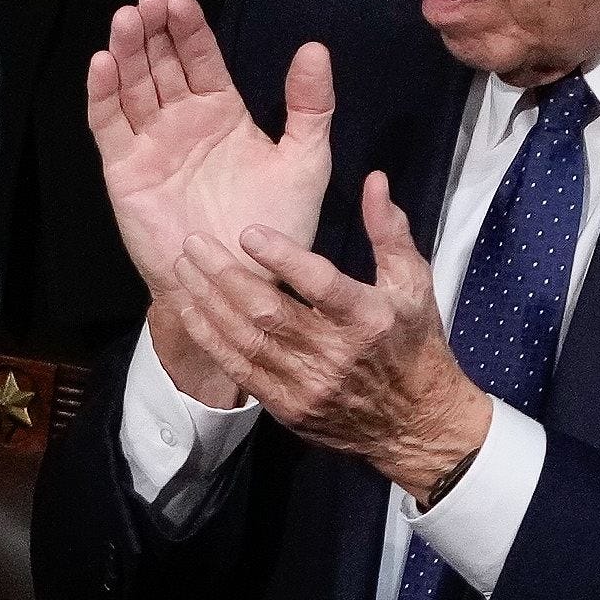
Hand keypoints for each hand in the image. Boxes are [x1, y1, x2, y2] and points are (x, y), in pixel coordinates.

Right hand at [85, 0, 329, 407]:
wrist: (241, 284)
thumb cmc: (277, 228)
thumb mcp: (307, 160)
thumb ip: (310, 105)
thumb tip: (314, 48)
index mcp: (223, 113)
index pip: (200, 58)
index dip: (188, 28)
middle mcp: (182, 123)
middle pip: (160, 64)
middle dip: (152, 30)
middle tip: (146, 0)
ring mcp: (151, 146)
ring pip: (132, 87)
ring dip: (126, 51)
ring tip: (125, 19)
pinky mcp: (125, 172)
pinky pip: (109, 126)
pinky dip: (102, 95)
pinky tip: (103, 63)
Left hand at [165, 171, 490, 499]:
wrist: (412, 420)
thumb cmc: (411, 341)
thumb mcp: (414, 282)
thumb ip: (389, 231)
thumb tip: (373, 179)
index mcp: (369, 318)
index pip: (320, 285)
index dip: (282, 258)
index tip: (247, 233)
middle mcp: (336, 354)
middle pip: (269, 313)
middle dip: (225, 276)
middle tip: (195, 242)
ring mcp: (308, 385)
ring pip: (246, 341)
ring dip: (209, 303)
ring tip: (185, 269)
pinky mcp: (287, 407)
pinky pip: (239, 370)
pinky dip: (211, 339)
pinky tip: (191, 311)